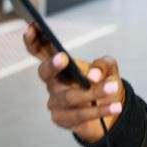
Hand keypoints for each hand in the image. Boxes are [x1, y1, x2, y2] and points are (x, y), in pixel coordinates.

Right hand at [23, 23, 124, 143]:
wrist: (110, 108)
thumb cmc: (103, 82)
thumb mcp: (108, 69)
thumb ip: (103, 66)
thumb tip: (92, 77)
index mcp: (59, 65)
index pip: (39, 51)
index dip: (33, 40)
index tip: (32, 26)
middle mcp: (53, 83)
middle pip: (45, 73)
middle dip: (52, 65)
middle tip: (64, 57)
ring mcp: (56, 102)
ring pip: (70, 98)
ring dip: (94, 93)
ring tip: (113, 88)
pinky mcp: (63, 119)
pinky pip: (80, 115)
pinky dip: (100, 110)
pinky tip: (114, 106)